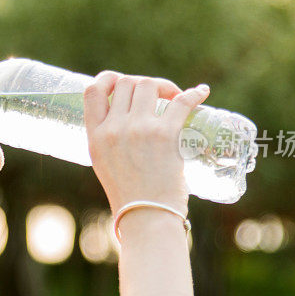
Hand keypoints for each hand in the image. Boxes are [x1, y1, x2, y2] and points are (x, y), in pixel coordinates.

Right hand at [83, 71, 209, 215]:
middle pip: (127, 83)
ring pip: (149, 85)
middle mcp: (114, 129)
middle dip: (143, 84)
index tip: (121, 80)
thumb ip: (110, 140)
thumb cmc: (129, 196)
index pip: (93, 91)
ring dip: (164, 86)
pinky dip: (194, 94)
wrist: (147, 217)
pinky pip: (181, 101)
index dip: (108, 78)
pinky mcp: (165, 135)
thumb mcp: (105, 164)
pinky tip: (201, 92)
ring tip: (175, 98)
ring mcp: (139, 129)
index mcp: (95, 136)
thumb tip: (128, 118)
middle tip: (158, 97)